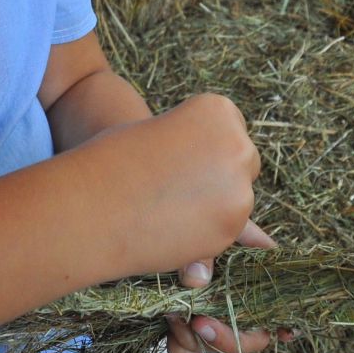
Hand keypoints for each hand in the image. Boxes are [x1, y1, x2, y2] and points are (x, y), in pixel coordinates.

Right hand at [92, 93, 259, 278]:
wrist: (87, 203)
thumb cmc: (116, 160)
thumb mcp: (164, 147)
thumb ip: (213, 173)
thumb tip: (266, 242)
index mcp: (218, 110)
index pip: (229, 129)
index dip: (198, 146)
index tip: (171, 154)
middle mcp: (239, 146)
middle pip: (242, 164)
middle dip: (215, 176)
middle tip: (169, 181)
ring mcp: (239, 190)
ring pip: (238, 202)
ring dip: (211, 206)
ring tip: (164, 204)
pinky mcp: (230, 229)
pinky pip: (226, 233)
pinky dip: (204, 232)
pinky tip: (169, 225)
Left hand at [167, 220, 295, 352]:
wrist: (138, 222)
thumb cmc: (172, 216)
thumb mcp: (196, 223)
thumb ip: (202, 251)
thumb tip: (196, 281)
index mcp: (245, 261)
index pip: (276, 288)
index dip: (284, 314)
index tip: (287, 333)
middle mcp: (231, 289)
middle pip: (251, 330)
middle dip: (228, 338)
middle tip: (199, 326)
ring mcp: (208, 307)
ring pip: (220, 343)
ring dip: (197, 340)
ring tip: (172, 318)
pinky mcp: (183, 320)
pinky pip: (193, 348)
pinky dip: (182, 346)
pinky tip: (169, 331)